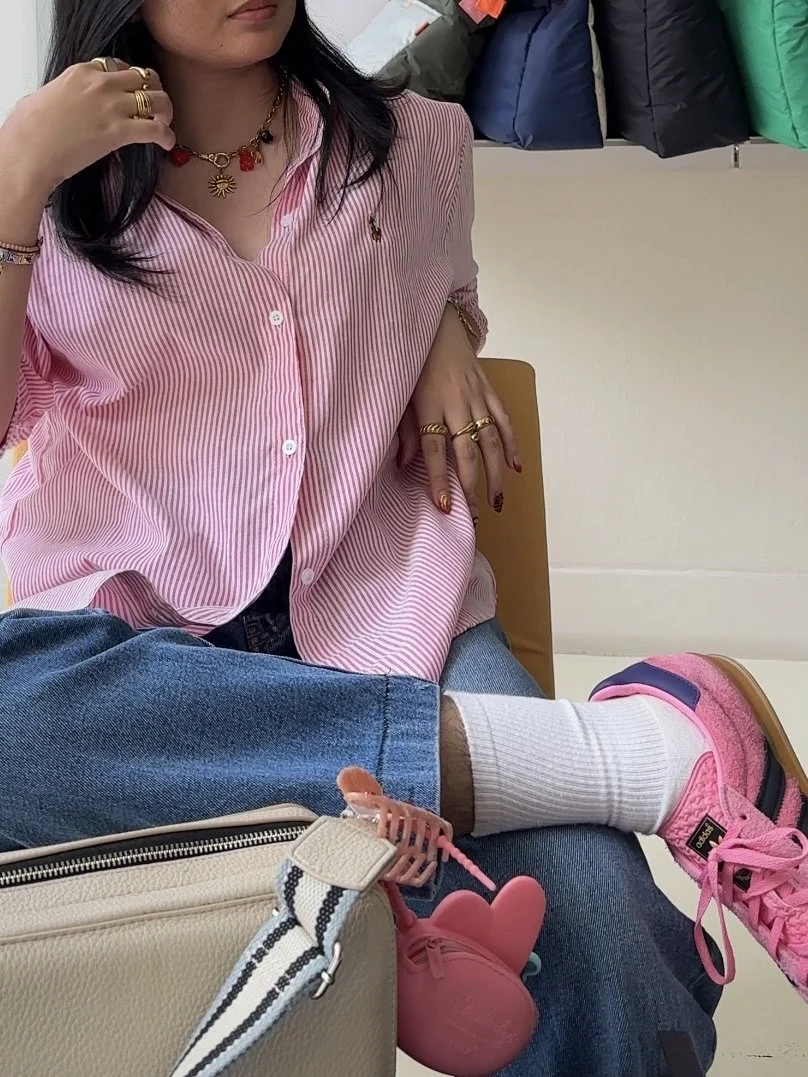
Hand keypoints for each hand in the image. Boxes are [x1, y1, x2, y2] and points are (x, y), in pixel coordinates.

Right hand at [2, 60, 174, 199]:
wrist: (30, 150)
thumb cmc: (30, 128)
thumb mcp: (49, 96)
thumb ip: (66, 94)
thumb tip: (67, 103)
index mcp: (83, 71)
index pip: (119, 66)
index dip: (131, 81)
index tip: (133, 93)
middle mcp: (101, 83)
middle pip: (143, 77)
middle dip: (153, 91)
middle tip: (156, 108)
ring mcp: (112, 106)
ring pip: (157, 99)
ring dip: (165, 112)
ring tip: (164, 125)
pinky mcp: (120, 132)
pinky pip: (156, 129)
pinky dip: (166, 136)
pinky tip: (167, 144)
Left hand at [398, 304, 519, 522]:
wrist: (436, 325)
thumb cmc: (414, 364)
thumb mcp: (402, 397)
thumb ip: (405, 431)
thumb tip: (404, 465)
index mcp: (429, 406)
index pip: (434, 451)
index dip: (439, 480)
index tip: (445, 506)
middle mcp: (456, 404)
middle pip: (467, 452)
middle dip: (472, 487)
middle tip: (477, 515)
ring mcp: (476, 397)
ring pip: (491, 441)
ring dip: (496, 474)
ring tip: (498, 501)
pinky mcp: (489, 390)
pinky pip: (504, 420)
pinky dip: (512, 444)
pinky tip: (516, 467)